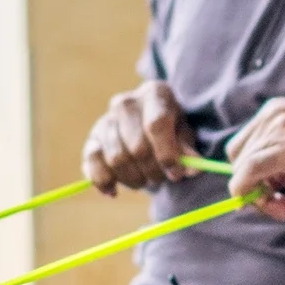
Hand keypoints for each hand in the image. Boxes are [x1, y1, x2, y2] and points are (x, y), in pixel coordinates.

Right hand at [82, 82, 198, 194]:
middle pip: (137, 146)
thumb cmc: (171, 129)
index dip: (167, 153)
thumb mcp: (185, 134)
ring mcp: (106, 120)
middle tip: (162, 178)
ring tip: (145, 180)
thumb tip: (193, 168)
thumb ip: (188, 149)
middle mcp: (126, 102)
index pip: (156, 124)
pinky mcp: (92, 139)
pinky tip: (115, 190)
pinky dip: (104, 182)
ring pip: (117, 159)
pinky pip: (93, 164)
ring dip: (134, 178)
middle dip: (153, 170)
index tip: (176, 174)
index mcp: (154, 94)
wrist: (146, 125)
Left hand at [224, 99, 284, 220]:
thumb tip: (266, 184)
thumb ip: (284, 160)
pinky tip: (282, 206)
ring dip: (258, 197)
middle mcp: (271, 116)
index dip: (248, 173)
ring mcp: (277, 130)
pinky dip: (253, 196)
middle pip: (236, 157)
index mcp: (275, 110)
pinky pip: (247, 175)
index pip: (242, 146)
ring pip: (241, 169)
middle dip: (250, 185)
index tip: (270, 193)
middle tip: (279, 203)